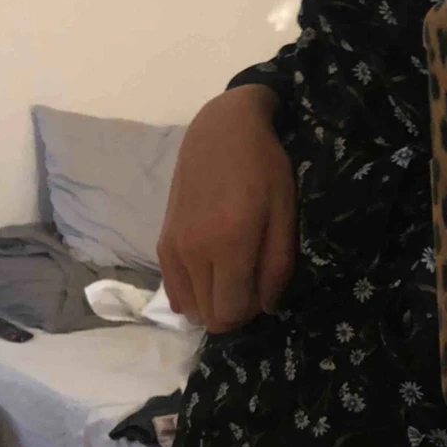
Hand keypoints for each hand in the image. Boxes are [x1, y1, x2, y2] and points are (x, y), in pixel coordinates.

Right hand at [157, 86, 296, 334]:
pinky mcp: (161, 241)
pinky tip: (211, 271)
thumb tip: (266, 307)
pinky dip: (193, 291)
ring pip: (189, 308)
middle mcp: (193, 252)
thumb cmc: (264, 167)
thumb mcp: (285, 212)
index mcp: (229, 244)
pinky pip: (172, 290)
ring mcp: (172, 247)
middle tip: (252, 281)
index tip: (265, 289)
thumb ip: (278, 264)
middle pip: (209, 316)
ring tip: (233, 272)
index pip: (230, 312)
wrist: (221, 130)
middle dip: (234, 310)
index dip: (251, 311)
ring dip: (213, 301)